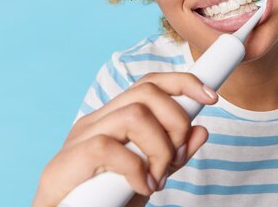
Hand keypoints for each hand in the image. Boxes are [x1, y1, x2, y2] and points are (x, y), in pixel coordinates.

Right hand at [32, 72, 217, 206]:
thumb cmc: (106, 203)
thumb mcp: (149, 177)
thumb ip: (172, 156)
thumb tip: (201, 130)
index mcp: (114, 119)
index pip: (149, 84)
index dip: (182, 83)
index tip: (211, 97)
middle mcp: (97, 121)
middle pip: (146, 92)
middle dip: (176, 121)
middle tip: (177, 158)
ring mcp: (80, 138)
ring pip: (133, 115)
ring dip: (159, 148)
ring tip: (158, 178)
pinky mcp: (66, 161)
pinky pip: (109, 148)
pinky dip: (135, 169)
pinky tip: (142, 188)